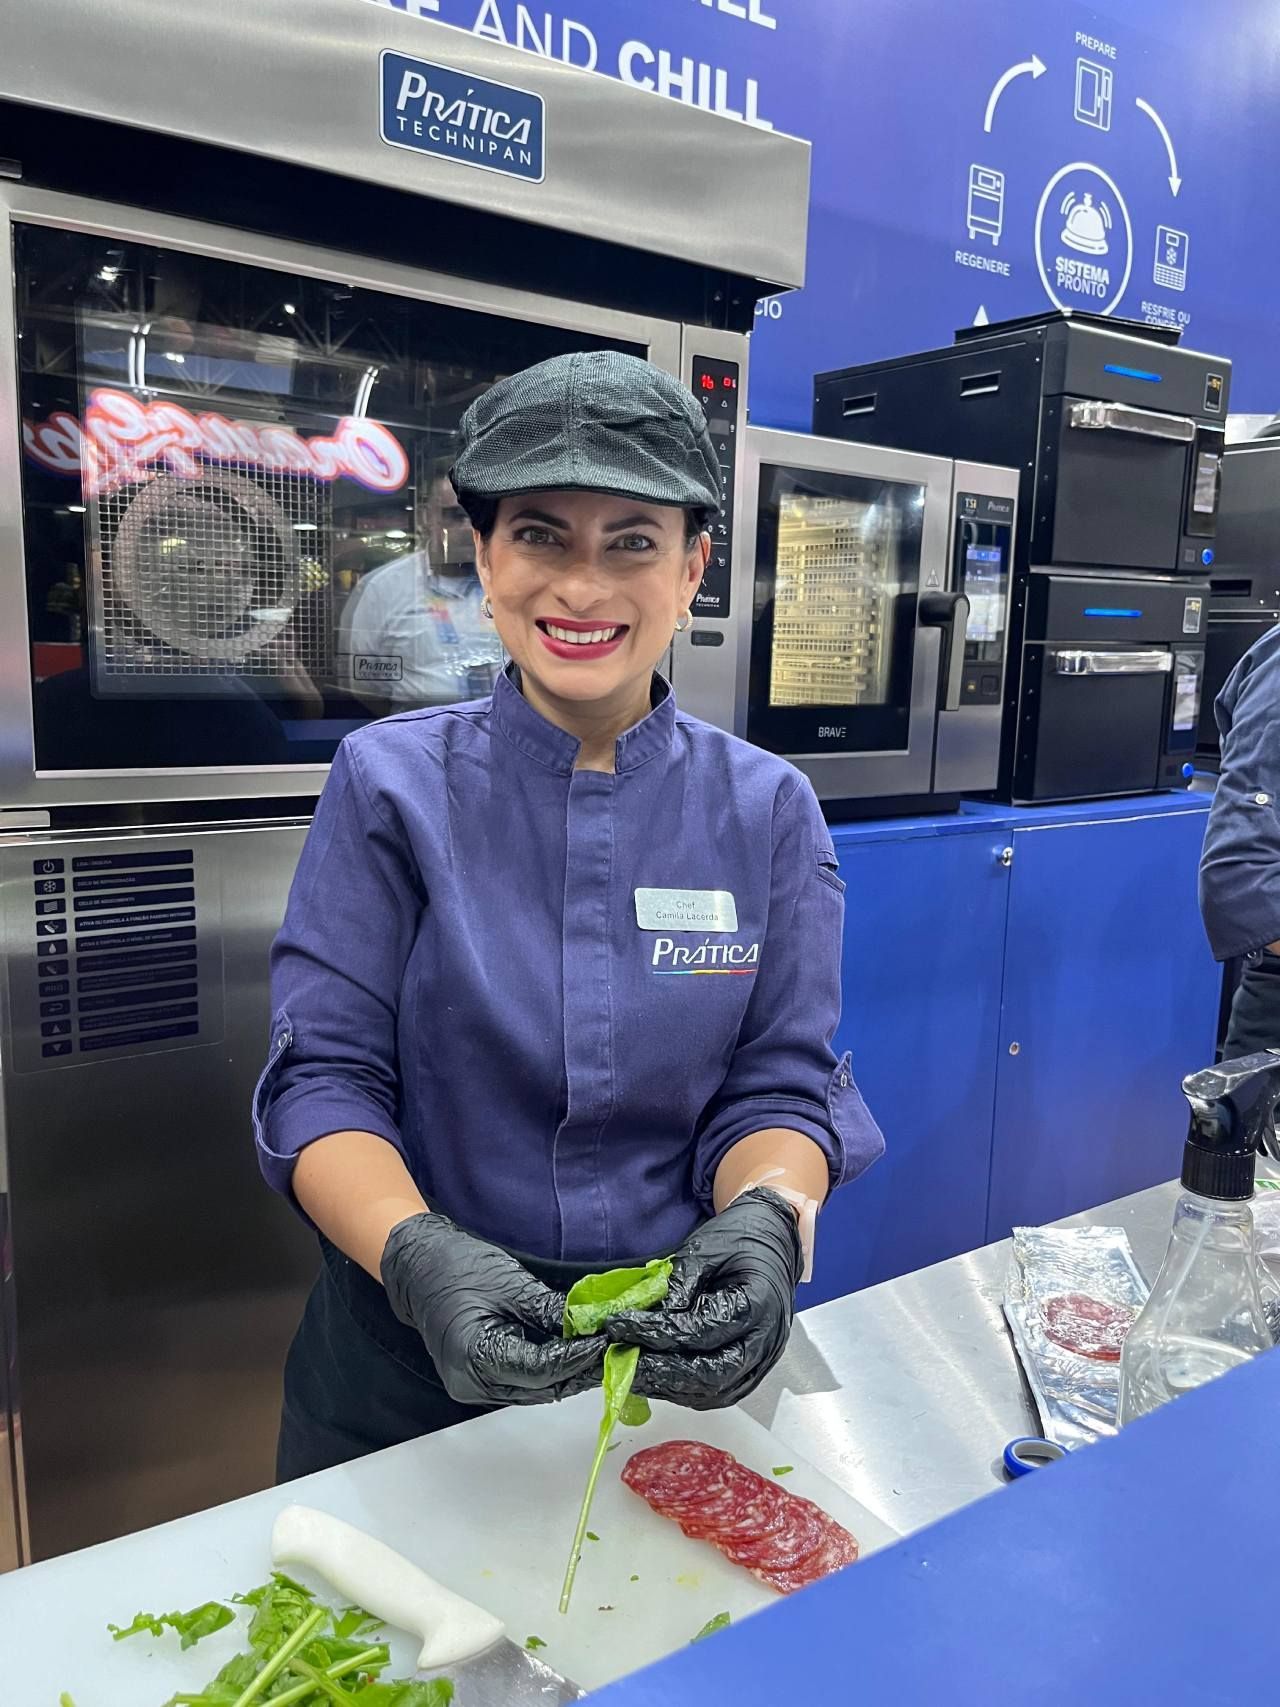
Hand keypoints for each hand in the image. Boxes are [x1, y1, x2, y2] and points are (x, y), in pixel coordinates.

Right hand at [381, 1212, 605, 1405]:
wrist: (418, 1265)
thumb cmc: (457, 1267)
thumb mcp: (512, 1284)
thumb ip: (552, 1312)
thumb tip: (593, 1325)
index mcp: (475, 1357)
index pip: (542, 1368)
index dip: (579, 1357)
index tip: (607, 1342)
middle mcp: (472, 1384)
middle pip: (541, 1387)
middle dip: (579, 1369)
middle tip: (613, 1349)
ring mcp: (473, 1387)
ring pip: (534, 1390)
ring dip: (567, 1373)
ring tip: (598, 1351)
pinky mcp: (477, 1380)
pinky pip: (522, 1383)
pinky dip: (548, 1371)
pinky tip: (571, 1353)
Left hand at [604, 1188, 801, 1409]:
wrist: (773, 1243)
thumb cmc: (742, 1240)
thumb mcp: (706, 1249)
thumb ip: (678, 1284)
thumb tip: (644, 1317)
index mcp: (758, 1303)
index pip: (702, 1330)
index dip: (657, 1333)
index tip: (621, 1327)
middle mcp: (766, 1339)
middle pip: (712, 1373)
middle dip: (662, 1371)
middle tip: (622, 1359)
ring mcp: (763, 1360)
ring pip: (716, 1391)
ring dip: (671, 1387)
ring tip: (634, 1372)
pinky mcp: (754, 1370)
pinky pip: (720, 1391)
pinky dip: (687, 1390)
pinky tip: (660, 1378)